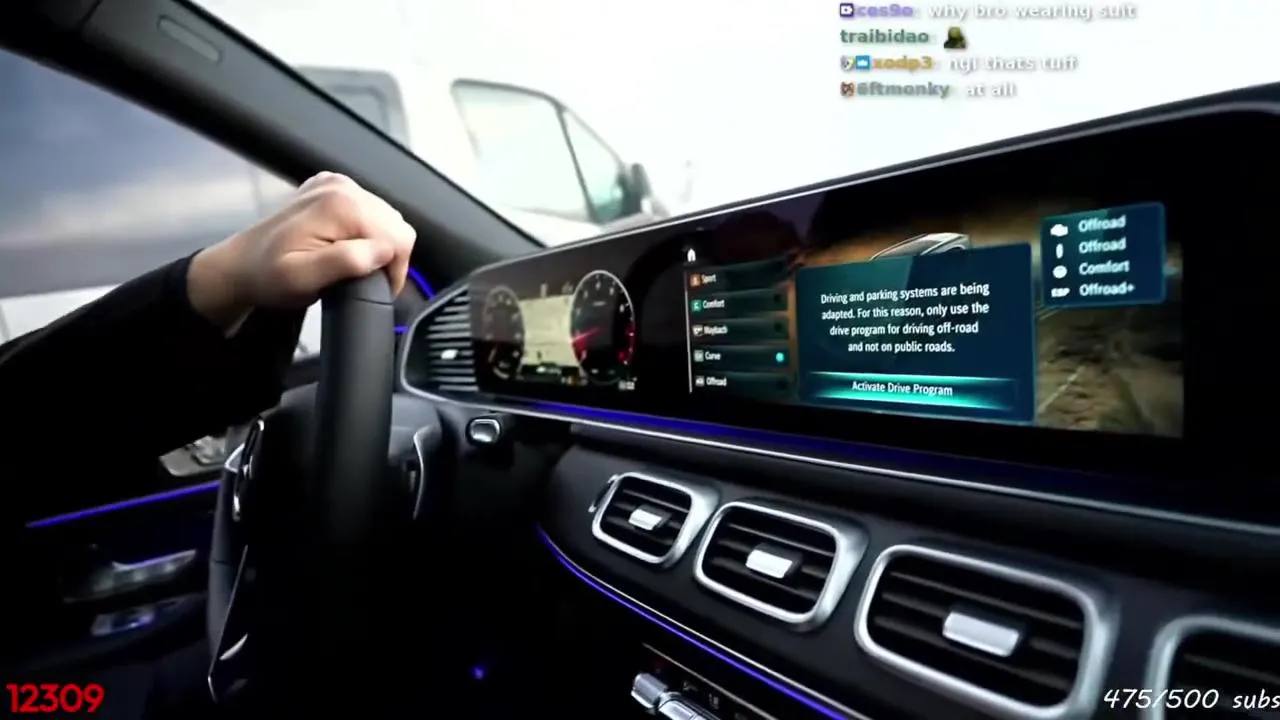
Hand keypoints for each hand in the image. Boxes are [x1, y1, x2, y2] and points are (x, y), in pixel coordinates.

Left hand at [188, 172, 416, 330]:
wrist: (240, 264)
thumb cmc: (268, 277)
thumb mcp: (303, 278)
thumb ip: (346, 261)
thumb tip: (383, 251)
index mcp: (341, 205)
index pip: (399, 237)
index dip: (395, 269)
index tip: (375, 288)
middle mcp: (344, 187)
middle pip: (396, 225)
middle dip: (386, 256)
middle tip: (361, 278)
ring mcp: (337, 184)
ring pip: (386, 218)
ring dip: (376, 244)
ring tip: (350, 263)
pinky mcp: (332, 188)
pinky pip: (369, 210)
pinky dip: (364, 231)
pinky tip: (343, 245)